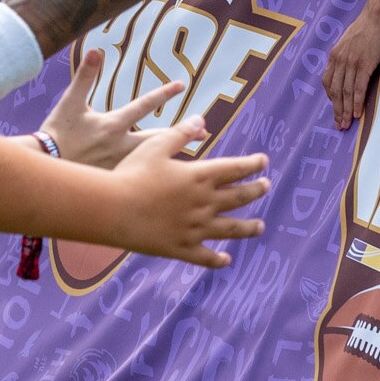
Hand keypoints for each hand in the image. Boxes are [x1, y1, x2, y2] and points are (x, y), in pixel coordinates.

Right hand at [37, 53, 186, 170]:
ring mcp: (120, 166)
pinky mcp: (115, 182)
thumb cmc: (57, 133)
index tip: (181, 85)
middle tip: (204, 130)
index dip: (162, 93)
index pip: (143, 105)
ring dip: (174, 157)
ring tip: (194, 156)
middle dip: (182, 133)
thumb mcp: (70, 102)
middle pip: (158, 137)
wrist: (45, 166)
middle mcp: (121, 146)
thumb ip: (85, 76)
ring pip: (154, 161)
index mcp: (112, 125)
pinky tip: (170, 181)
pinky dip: (157, 178)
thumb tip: (95, 50)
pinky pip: (142, 179)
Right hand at [108, 127, 269, 268]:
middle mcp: (204, 203)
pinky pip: (206, 257)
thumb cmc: (132, 173)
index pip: (235, 169)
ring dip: (249, 227)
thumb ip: (181, 134)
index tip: (264, 162)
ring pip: (231, 229)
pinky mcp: (182, 248)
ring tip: (261, 226)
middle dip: (256, 191)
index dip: (253, 165)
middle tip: (266, 187)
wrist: (113, 209)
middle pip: (239, 197)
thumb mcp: (156, 146)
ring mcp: (195, 228)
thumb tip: (202, 120)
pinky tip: (226, 260)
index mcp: (199, 176)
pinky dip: (218, 260)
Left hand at [321, 12, 379, 128]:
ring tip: (346, 124)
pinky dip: (357, 103)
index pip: (327, 82)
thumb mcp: (348, 41)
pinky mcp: (365, 65)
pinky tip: (357, 113)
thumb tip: (345, 68)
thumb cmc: (366, 27)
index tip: (336, 108)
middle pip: (335, 91)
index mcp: (334, 55)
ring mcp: (351, 63)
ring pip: (346, 92)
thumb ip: (344, 55)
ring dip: (346, 111)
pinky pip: (359, 88)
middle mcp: (339, 60)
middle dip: (337, 110)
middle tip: (339, 125)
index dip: (331, 97)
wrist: (376, 16)